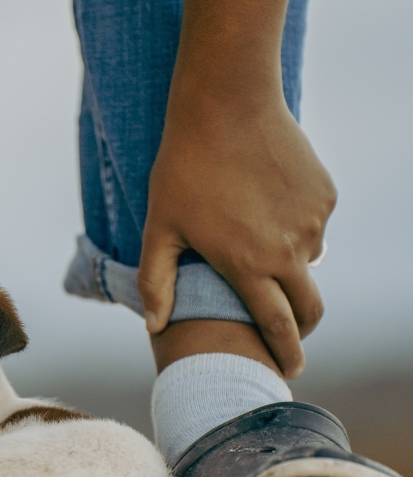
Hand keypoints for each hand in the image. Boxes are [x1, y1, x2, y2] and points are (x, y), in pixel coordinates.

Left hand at [138, 97, 334, 377]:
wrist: (226, 105)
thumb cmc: (184, 168)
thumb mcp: (160, 226)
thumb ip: (157, 281)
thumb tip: (153, 326)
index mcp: (249, 265)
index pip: (277, 326)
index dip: (284, 353)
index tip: (287, 372)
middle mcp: (290, 249)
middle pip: (308, 308)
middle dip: (299, 327)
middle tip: (285, 333)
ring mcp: (313, 221)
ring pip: (308, 262)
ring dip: (289, 268)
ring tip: (253, 245)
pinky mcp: (324, 195)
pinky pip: (313, 226)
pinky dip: (294, 229)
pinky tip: (264, 206)